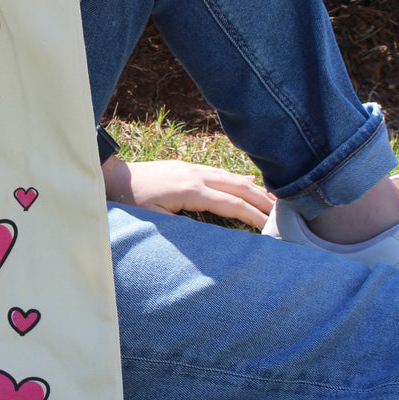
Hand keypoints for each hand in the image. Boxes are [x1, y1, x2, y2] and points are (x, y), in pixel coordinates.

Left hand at [102, 159, 273, 229]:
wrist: (112, 177)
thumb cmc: (131, 202)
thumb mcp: (157, 221)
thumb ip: (186, 225)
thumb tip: (216, 232)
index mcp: (190, 190)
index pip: (231, 204)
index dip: (253, 216)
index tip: (272, 227)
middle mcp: (195, 175)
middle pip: (238, 187)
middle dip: (263, 200)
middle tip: (286, 213)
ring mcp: (192, 168)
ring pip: (232, 177)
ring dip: (256, 189)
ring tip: (276, 200)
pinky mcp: (187, 167)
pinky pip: (220, 173)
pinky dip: (239, 180)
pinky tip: (251, 184)